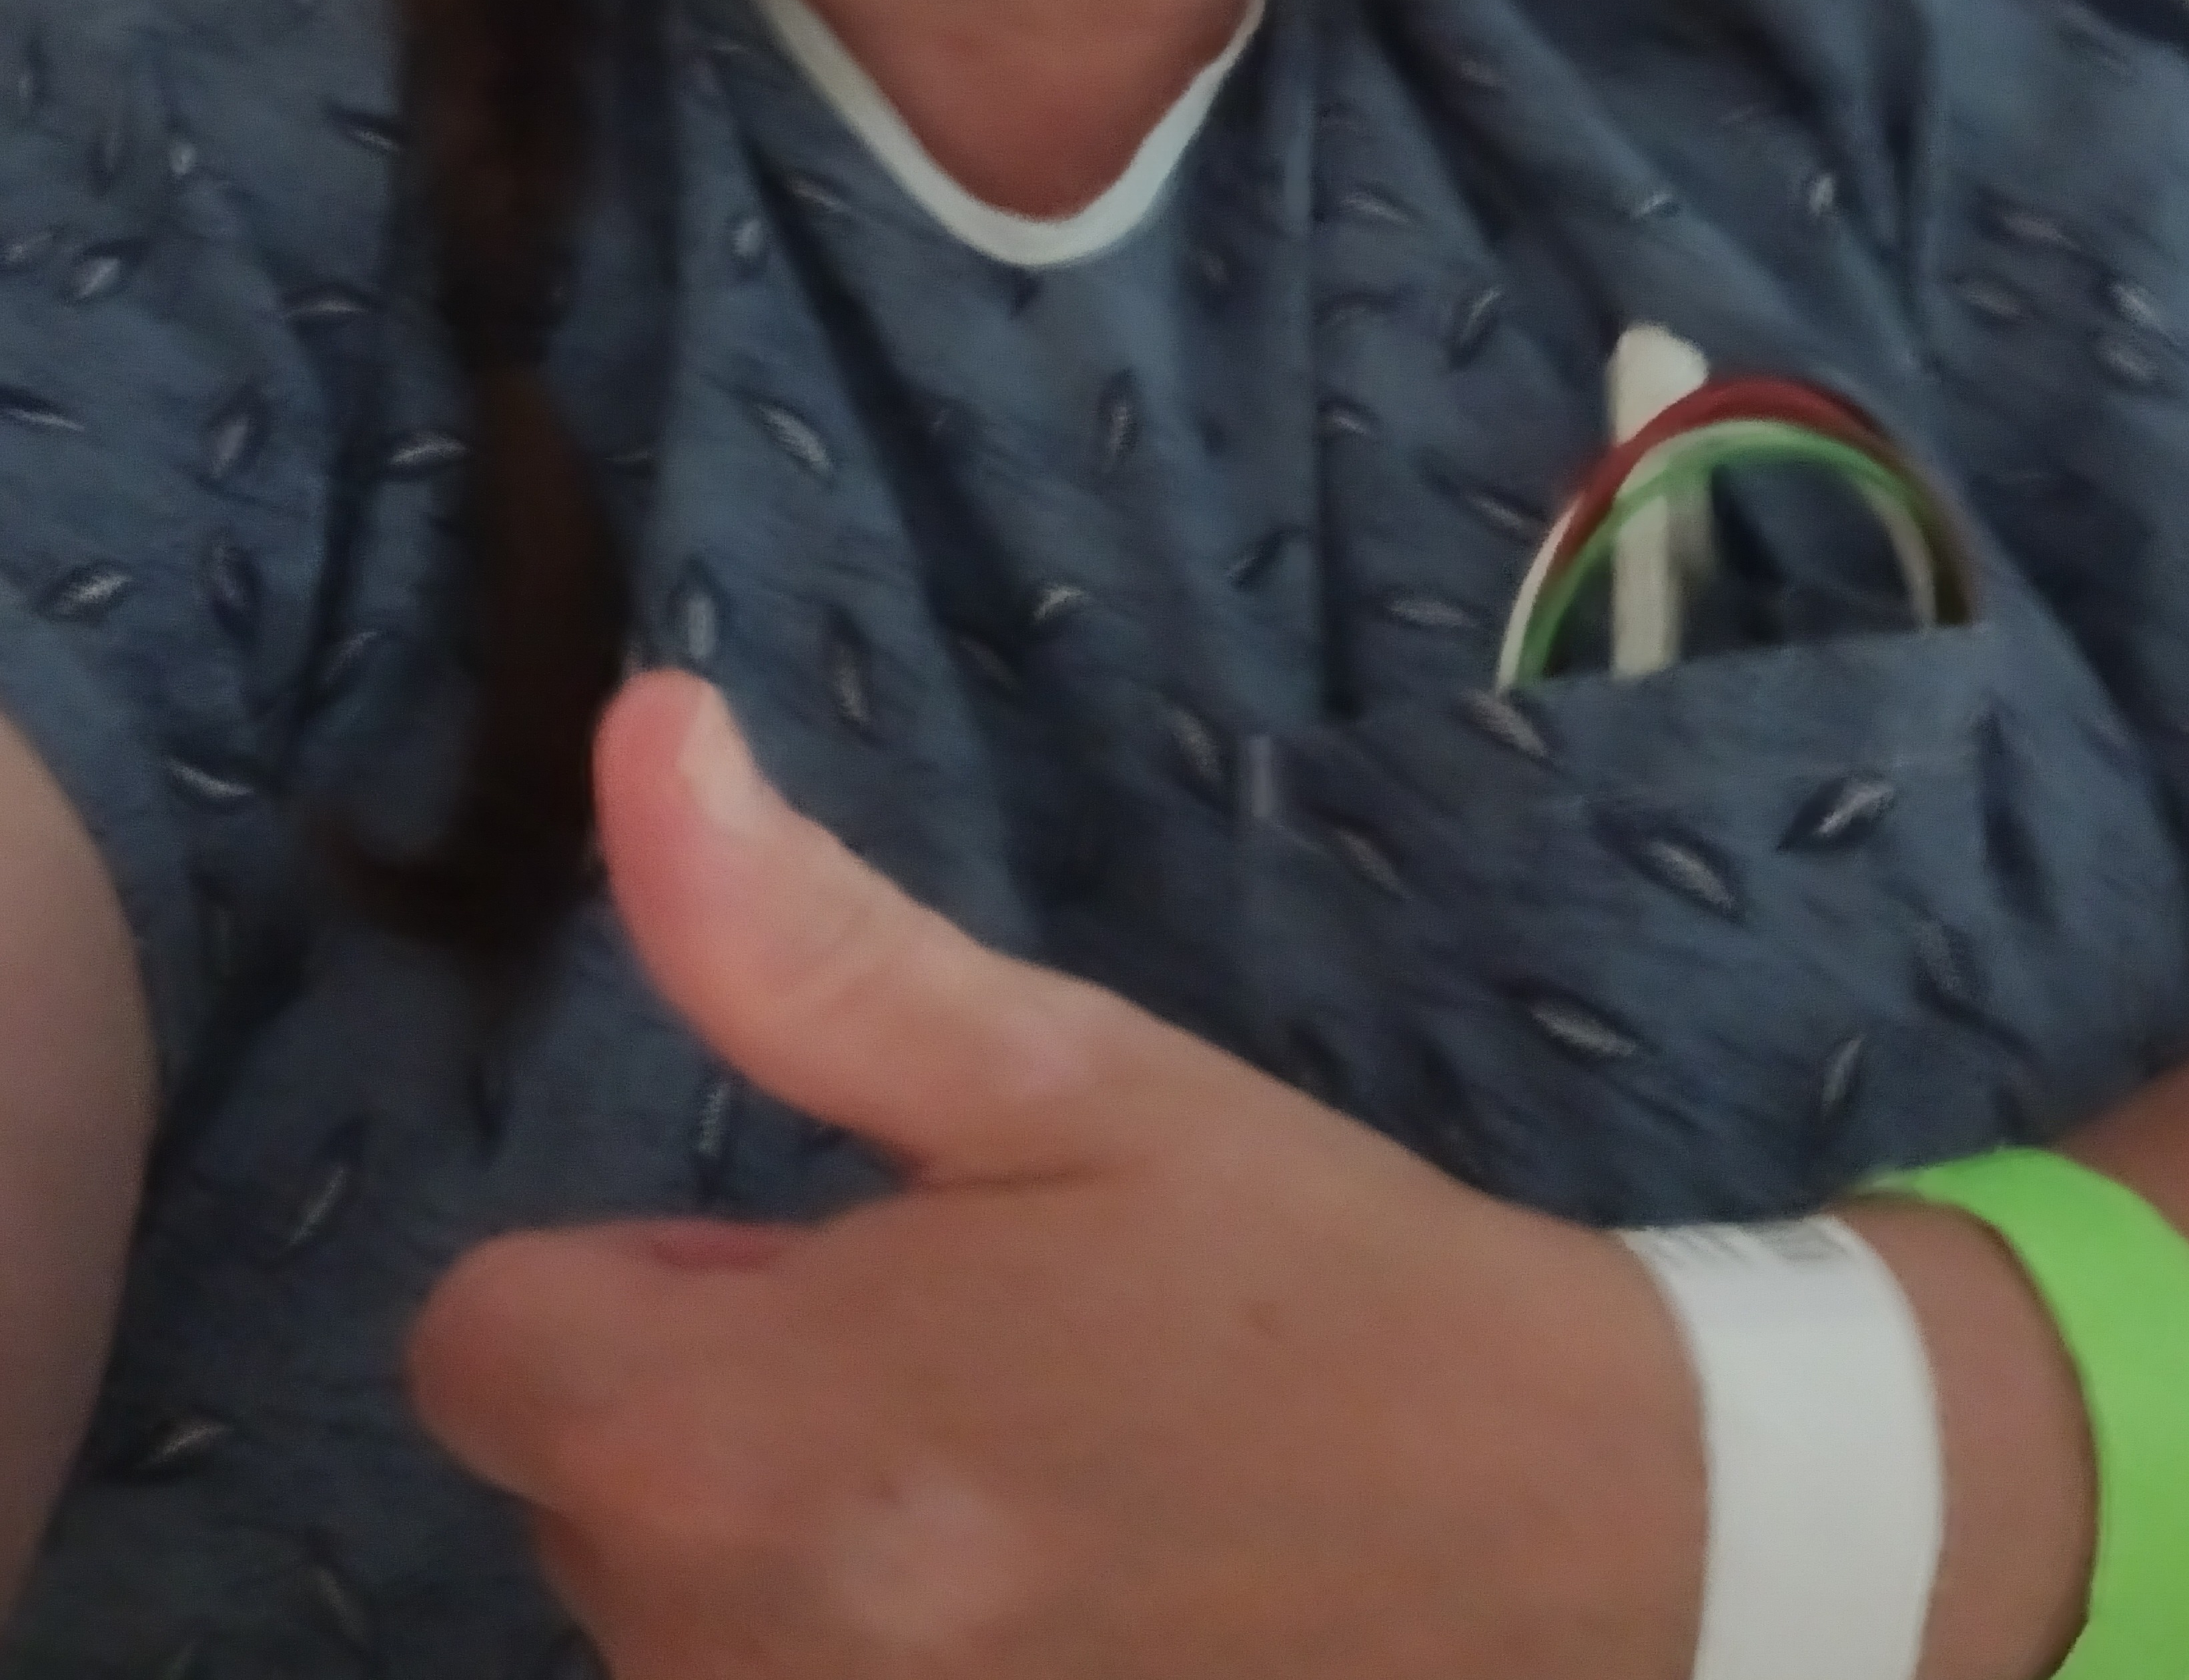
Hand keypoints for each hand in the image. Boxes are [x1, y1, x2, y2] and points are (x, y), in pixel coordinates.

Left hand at [406, 672, 1699, 1677]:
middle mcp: (739, 1660)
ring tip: (1021, 1470)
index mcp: (742, 1446)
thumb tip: (638, 735)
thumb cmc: (1304, 1277)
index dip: (634, 1275)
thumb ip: (802, 942)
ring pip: (677, 1618)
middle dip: (714, 1402)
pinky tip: (1039, 1591)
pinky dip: (866, 1637)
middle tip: (962, 1349)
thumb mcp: (1063, 1077)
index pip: (483, 1343)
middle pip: (581, 1491)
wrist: (1572, 1535)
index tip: (814, 1258)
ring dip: (789, 1541)